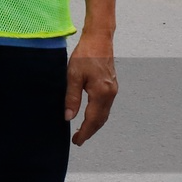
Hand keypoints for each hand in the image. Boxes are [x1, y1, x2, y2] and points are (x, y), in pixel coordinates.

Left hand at [64, 31, 117, 145]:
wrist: (99, 39)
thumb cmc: (84, 55)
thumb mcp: (73, 76)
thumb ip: (71, 98)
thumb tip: (68, 117)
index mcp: (101, 94)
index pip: (93, 120)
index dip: (85, 132)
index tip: (77, 141)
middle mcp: (110, 94)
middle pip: (101, 120)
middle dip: (90, 131)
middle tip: (78, 140)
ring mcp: (113, 90)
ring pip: (104, 114)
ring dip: (94, 124)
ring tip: (83, 131)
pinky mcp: (112, 85)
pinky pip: (106, 106)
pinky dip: (98, 115)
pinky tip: (91, 115)